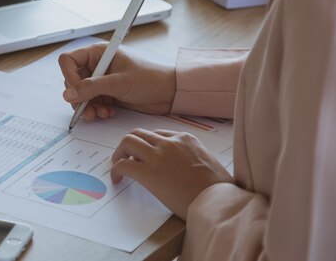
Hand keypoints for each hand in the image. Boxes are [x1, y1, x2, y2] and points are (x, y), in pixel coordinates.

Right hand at [58, 43, 175, 120]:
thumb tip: (68, 94)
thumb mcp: (119, 83)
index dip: (68, 76)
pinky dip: (96, 110)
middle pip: (72, 80)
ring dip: (87, 106)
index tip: (75, 91)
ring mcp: (101, 80)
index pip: (69, 61)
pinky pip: (91, 102)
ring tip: (100, 114)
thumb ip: (91, 88)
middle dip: (79, 97)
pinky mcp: (106, 93)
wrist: (169, 93)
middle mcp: (97, 65)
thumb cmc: (150, 78)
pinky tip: (108, 113)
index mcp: (98, 53)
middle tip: (87, 109)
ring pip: (81, 94)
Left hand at [111, 128, 232, 219]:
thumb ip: (193, 158)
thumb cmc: (219, 189)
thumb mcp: (209, 163)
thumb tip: (186, 168)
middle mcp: (170, 142)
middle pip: (139, 133)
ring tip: (118, 166)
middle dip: (129, 145)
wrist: (219, 202)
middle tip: (125, 158)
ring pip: (128, 142)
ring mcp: (158, 155)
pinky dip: (116, 170)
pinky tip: (117, 179)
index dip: (147, 144)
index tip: (143, 155)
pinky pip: (123, 165)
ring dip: (119, 153)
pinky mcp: (149, 173)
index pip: (157, 134)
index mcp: (186, 139)